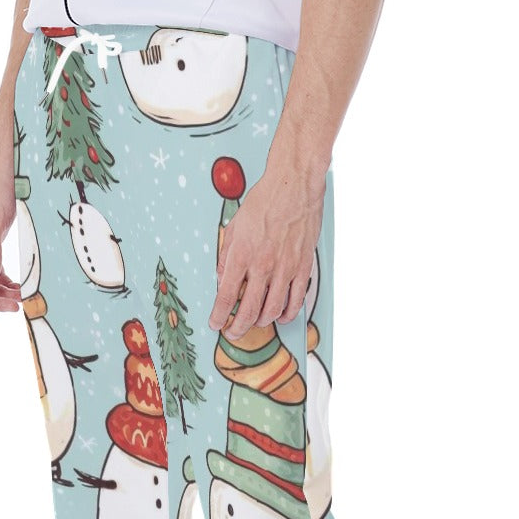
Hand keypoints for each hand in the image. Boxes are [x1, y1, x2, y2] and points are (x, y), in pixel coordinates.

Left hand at [208, 163, 326, 340]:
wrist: (294, 186)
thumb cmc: (264, 202)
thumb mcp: (234, 226)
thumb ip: (226, 256)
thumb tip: (222, 278)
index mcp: (241, 255)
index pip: (225, 296)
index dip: (219, 315)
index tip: (215, 324)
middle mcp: (262, 266)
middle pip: (248, 311)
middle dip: (238, 328)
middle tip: (233, 332)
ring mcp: (285, 269)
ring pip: (272, 310)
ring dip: (261, 322)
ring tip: (255, 323)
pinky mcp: (303, 267)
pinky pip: (295, 300)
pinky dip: (287, 314)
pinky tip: (280, 316)